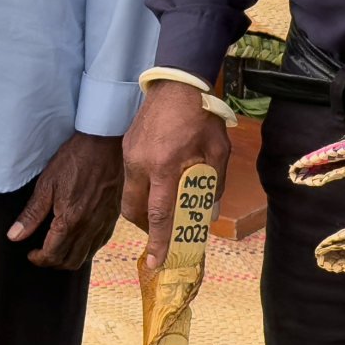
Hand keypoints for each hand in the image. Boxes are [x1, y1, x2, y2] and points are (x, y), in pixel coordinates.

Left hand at [12, 131, 124, 270]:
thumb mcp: (47, 184)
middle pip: (70, 261)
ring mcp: (104, 223)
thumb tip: (15, 236)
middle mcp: (89, 226)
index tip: (30, 253)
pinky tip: (77, 237)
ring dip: (69, 258)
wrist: (104, 144)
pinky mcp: (113, 217)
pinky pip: (99, 243)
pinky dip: (86, 248)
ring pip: (86, 256)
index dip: (39, 259)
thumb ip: (31, 214)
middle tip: (41, 252)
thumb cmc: (74, 159)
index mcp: (71, 220)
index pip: (53, 254)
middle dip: (52, 262)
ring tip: (57, 246)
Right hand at [121, 79, 231, 233]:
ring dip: (143, 207)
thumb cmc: (201, 115)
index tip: (155, 262)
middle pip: (133, 210)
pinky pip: (130, 176)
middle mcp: (141, 163)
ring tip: (163, 206)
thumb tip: (209, 212)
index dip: (158, 240)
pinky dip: (142, 187)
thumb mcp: (217, 150)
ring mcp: (130, 154)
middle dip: (145, 227)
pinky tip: (159, 180)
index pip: (159, 213)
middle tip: (163, 231)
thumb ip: (214, 183)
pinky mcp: (127, 146)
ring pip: (128, 195)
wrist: (178, 82)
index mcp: (164, 166)